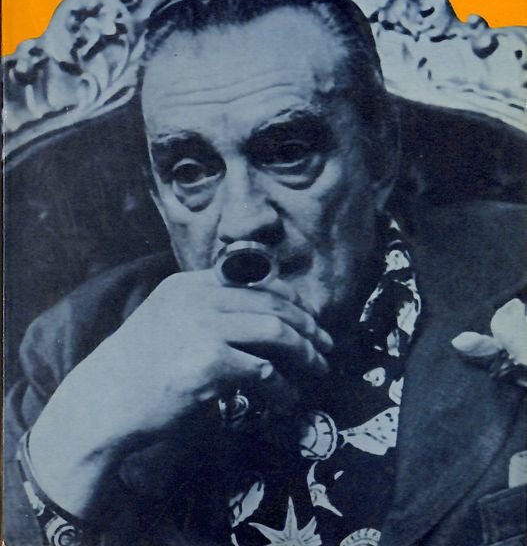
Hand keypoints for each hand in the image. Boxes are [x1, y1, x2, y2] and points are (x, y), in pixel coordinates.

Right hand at [28, 269, 333, 517]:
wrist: (102, 404)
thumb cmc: (138, 369)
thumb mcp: (170, 321)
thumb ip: (208, 311)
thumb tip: (266, 321)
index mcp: (190, 284)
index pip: (257, 281)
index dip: (292, 302)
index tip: (310, 321)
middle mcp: (197, 298)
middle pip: (273, 304)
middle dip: (308, 327)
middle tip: (326, 348)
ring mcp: (201, 328)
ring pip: (276, 332)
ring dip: (305, 354)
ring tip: (317, 370)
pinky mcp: (206, 364)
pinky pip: (264, 372)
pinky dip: (282, 388)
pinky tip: (285, 400)